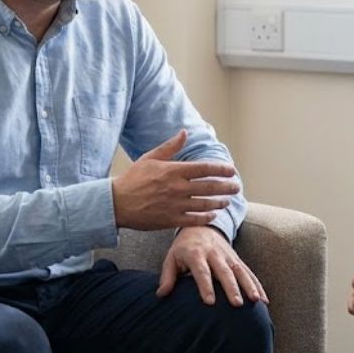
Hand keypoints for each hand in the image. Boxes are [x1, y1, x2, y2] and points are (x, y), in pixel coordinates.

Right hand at [112, 130, 240, 229]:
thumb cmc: (133, 179)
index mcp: (173, 170)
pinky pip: (194, 220)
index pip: (204, 168)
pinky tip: (213, 214)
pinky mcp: (170, 220)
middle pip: (209, 187)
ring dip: (219, 202)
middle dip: (226, 187)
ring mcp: (175, 205)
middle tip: (237, 187)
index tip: (232, 170)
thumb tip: (184, 132)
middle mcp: (177, 188)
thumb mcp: (150, 158)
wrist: (117, 203)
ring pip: (204, 204)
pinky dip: (206, 217)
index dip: (221, 169)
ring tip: (227, 200)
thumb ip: (170, 146)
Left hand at [157, 226, 268, 306]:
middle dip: (231, 288)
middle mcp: (214, 254)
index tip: (210, 302)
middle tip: (237, 303)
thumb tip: (161, 295)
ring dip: (249, 286)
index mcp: (195, 254)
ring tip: (256, 300)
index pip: (201, 271)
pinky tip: (264, 300)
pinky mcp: (237, 259)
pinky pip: (249, 273)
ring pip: (240, 271)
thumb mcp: (171, 258)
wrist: (201, 226)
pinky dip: (258, 285)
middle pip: (224, 272)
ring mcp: (228, 256)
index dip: (205, 286)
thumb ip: (167, 276)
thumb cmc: (183, 247)